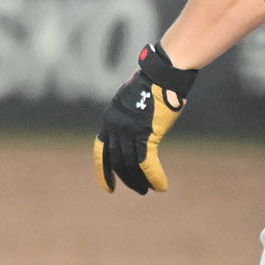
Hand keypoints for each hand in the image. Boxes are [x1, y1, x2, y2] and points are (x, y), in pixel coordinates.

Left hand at [94, 42, 197, 194]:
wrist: (163, 74)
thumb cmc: (154, 84)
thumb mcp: (134, 102)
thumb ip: (132, 119)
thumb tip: (140, 134)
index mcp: (110, 118)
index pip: (101, 150)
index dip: (103, 171)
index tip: (108, 187)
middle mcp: (115, 126)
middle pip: (117, 160)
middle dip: (126, 178)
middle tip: (138, 190)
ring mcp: (129, 131)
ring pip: (131, 165)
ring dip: (140, 181)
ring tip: (148, 190)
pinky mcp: (145, 134)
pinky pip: (147, 163)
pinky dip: (154, 177)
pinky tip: (161, 186)